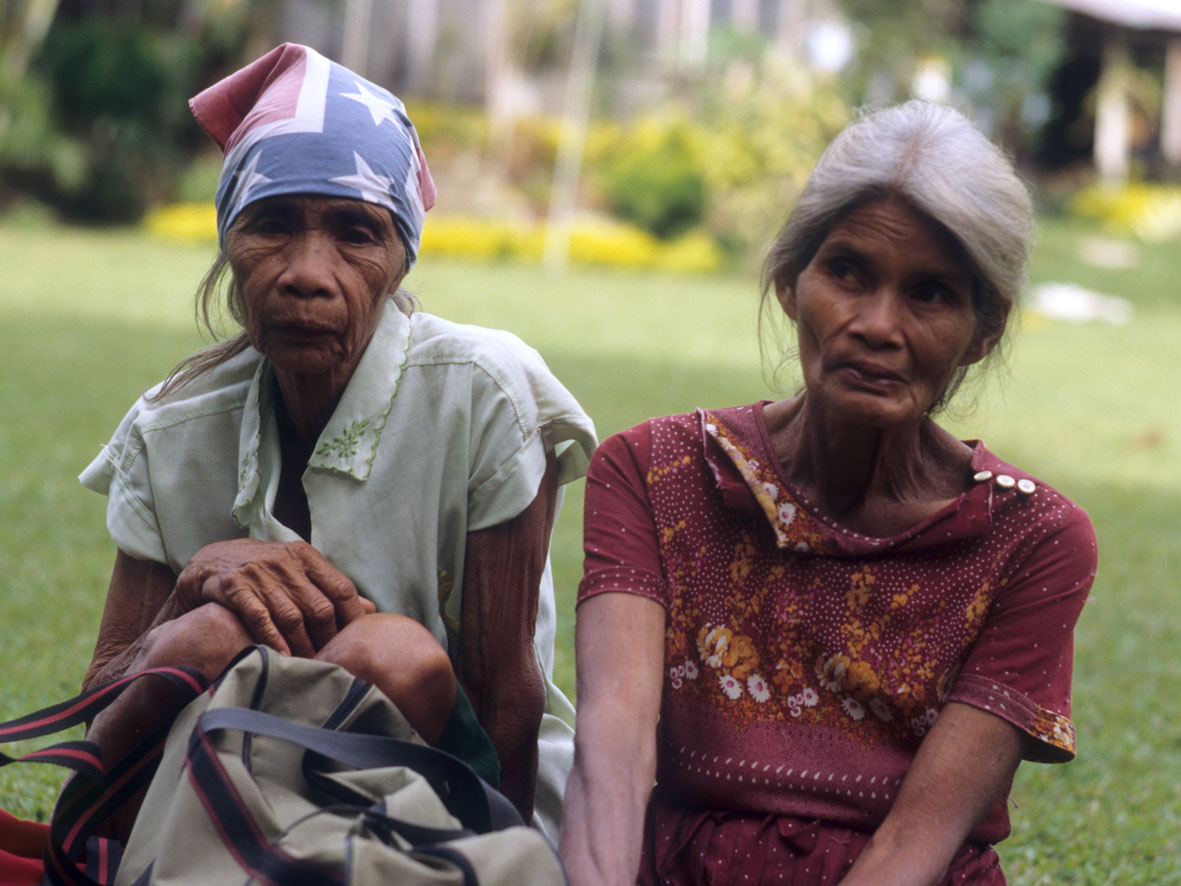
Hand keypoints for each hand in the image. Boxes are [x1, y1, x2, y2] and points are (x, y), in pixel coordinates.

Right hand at [175, 539, 375, 656]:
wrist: (211, 561)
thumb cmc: (264, 570)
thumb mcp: (298, 570)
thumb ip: (330, 588)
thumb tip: (369, 609)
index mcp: (306, 556)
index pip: (341, 587)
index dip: (353, 616)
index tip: (358, 640)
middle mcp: (285, 562)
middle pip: (319, 606)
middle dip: (329, 638)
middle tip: (334, 660)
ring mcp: (259, 573)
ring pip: (292, 615)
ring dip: (304, 645)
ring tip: (311, 665)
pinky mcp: (235, 587)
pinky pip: (259, 616)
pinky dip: (273, 638)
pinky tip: (283, 656)